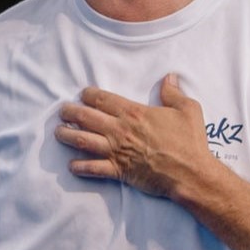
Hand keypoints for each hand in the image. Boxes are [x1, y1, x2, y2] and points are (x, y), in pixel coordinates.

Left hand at [57, 74, 215, 202]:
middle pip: (86, 117)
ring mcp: (116, 151)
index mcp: (133, 113)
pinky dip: (79, 167)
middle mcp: (119, 130)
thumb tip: (169, 78)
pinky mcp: (117, 171)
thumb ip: (173, 93)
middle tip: (62, 111)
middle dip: (70, 112)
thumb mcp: (188, 109)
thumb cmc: (190, 141)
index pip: (102, 99)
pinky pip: (92, 168)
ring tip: (59, 132)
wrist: (190, 172)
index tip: (82, 94)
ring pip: (82, 140)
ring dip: (66, 135)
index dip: (88, 95)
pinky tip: (71, 165)